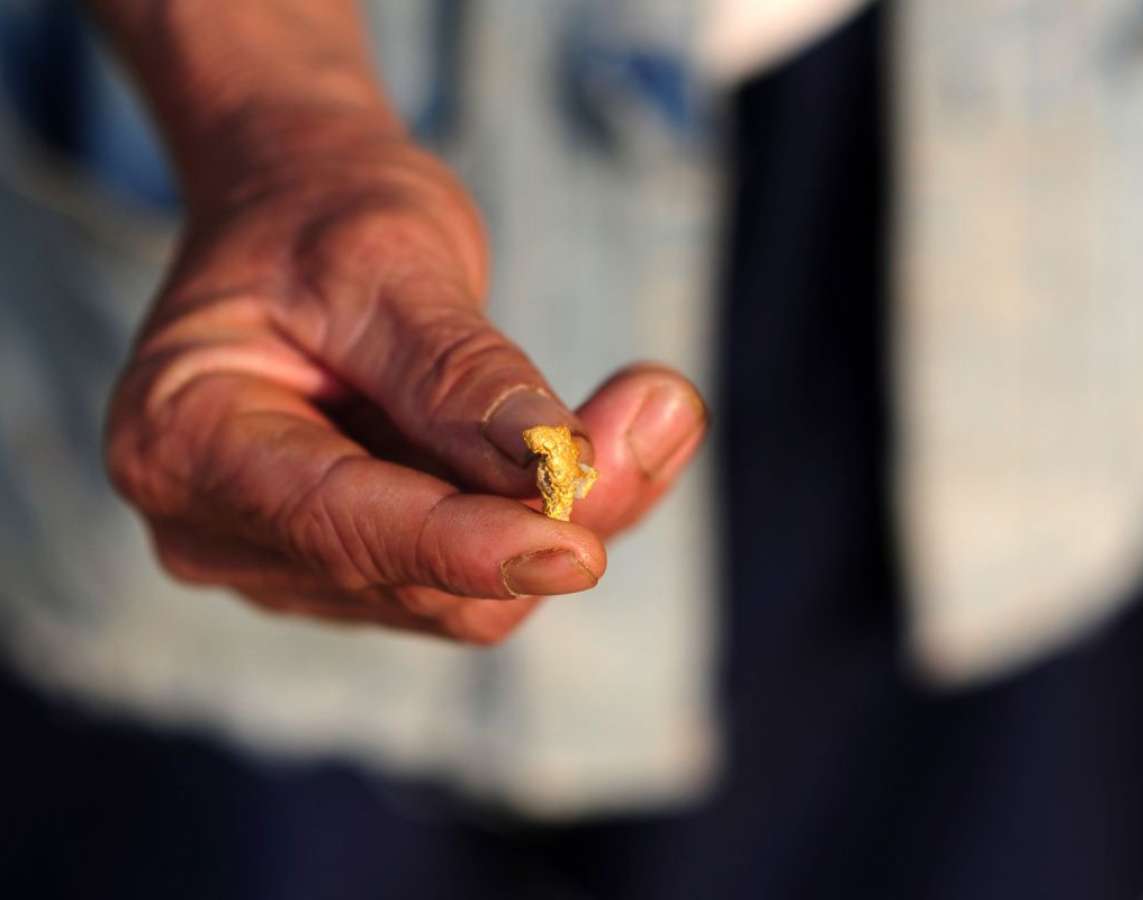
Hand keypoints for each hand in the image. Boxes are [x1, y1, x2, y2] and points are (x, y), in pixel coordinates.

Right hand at [105, 126, 706, 644]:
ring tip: (646, 406)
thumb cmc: (324, 218)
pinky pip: (475, 580)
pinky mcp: (357, 569)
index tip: (581, 547)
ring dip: (565, 516)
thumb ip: (462, 374)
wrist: (302, 219)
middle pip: (410, 579)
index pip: (334, 522)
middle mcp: (218, 529)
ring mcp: (287, 562)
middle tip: (663, 408)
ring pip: (460, 597)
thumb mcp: (386, 260)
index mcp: (182, 442)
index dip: (462, 545)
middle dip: (544, 517)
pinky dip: (547, 518)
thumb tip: (561, 466)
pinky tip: (595, 443)